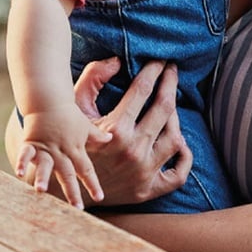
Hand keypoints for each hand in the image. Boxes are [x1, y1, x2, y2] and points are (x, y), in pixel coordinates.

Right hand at [15, 108, 111, 208]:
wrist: (49, 99)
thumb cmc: (68, 114)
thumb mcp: (85, 126)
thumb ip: (97, 136)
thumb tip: (110, 139)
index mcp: (75, 150)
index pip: (86, 170)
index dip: (92, 184)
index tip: (99, 197)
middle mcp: (61, 152)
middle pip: (68, 174)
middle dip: (72, 191)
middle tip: (77, 208)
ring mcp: (45, 148)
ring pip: (45, 165)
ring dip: (43, 177)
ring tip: (41, 190)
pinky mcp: (31, 142)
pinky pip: (25, 153)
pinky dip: (22, 161)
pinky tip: (19, 173)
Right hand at [75, 60, 191, 205]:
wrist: (67, 189)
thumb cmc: (73, 143)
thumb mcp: (75, 109)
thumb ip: (92, 79)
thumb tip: (117, 61)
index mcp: (115, 129)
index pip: (143, 90)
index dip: (154, 71)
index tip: (160, 61)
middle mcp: (133, 151)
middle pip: (165, 109)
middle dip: (170, 84)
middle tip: (172, 71)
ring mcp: (144, 172)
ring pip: (175, 138)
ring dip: (176, 118)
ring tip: (170, 106)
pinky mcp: (149, 190)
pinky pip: (179, 174)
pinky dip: (185, 157)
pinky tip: (180, 143)